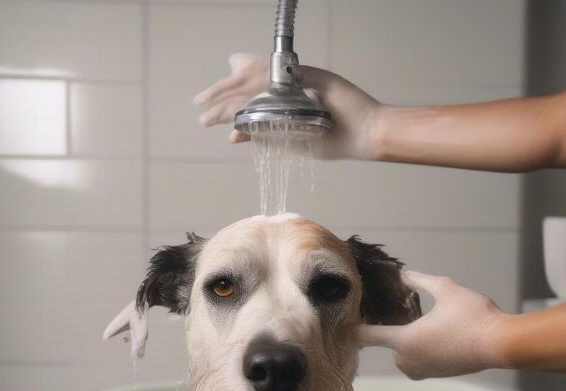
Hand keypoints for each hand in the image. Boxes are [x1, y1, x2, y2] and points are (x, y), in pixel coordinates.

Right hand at [194, 54, 382, 159]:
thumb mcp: (322, 82)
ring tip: (208, 121)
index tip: (215, 84)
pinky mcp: (288, 139)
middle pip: (244, 98)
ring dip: (228, 118)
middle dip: (221, 100)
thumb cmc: (348, 104)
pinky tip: (233, 137)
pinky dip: (246, 136)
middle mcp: (282, 99)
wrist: (364, 132)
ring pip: (248, 116)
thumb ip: (294, 78)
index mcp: (288, 81)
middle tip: (201, 107)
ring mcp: (283, 119)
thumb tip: (269, 75)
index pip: (251, 77)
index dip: (230, 81)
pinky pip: (261, 137)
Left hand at [356, 271, 508, 379]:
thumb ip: (419, 281)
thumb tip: (402, 273)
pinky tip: (437, 337)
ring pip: (405, 357)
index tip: (344, 327)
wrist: (501, 344)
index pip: (370, 336)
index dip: (355, 330)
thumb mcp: (445, 289)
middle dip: (394, 334)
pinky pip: (420, 364)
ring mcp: (424, 370)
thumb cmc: (472, 315)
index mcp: (405, 340)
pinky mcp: (439, 375)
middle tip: (402, 316)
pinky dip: (422, 352)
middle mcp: (410, 359)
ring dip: (408, 344)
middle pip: (390, 347)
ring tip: (422, 326)